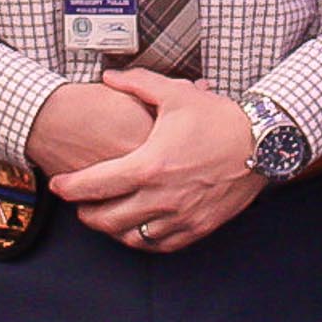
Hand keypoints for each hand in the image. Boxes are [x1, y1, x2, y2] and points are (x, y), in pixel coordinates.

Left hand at [46, 70, 264, 252]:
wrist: (263, 144)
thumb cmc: (218, 118)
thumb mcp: (176, 94)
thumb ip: (137, 84)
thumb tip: (107, 77)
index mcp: (149, 165)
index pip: (95, 185)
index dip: (70, 188)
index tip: (58, 186)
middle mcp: (161, 197)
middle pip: (107, 219)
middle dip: (86, 213)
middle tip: (79, 205)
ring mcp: (180, 217)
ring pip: (131, 236)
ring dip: (112, 229)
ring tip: (105, 216)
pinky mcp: (198, 228)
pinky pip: (159, 244)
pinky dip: (141, 239)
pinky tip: (136, 228)